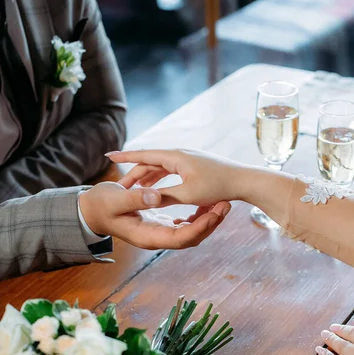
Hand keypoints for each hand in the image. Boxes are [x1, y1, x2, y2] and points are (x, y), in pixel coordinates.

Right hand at [79, 182, 230, 249]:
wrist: (92, 209)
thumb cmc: (100, 205)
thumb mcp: (115, 199)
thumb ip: (135, 197)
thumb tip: (154, 196)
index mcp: (147, 235)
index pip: (180, 238)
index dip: (199, 228)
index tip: (214, 215)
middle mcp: (156, 237)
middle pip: (190, 237)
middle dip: (210, 223)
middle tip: (225, 206)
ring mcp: (160, 230)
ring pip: (190, 230)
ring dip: (206, 217)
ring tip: (222, 203)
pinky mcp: (161, 221)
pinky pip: (184, 222)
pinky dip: (196, 214)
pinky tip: (205, 203)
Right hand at [106, 149, 251, 206]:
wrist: (244, 180)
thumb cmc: (217, 186)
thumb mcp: (188, 194)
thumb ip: (165, 196)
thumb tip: (145, 200)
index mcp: (175, 157)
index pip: (144, 155)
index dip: (125, 157)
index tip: (109, 156)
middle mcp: (180, 154)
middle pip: (150, 162)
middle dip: (133, 172)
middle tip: (118, 183)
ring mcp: (188, 160)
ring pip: (160, 167)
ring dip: (146, 176)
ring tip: (133, 187)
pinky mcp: (195, 166)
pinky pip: (170, 171)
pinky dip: (160, 179)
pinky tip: (156, 188)